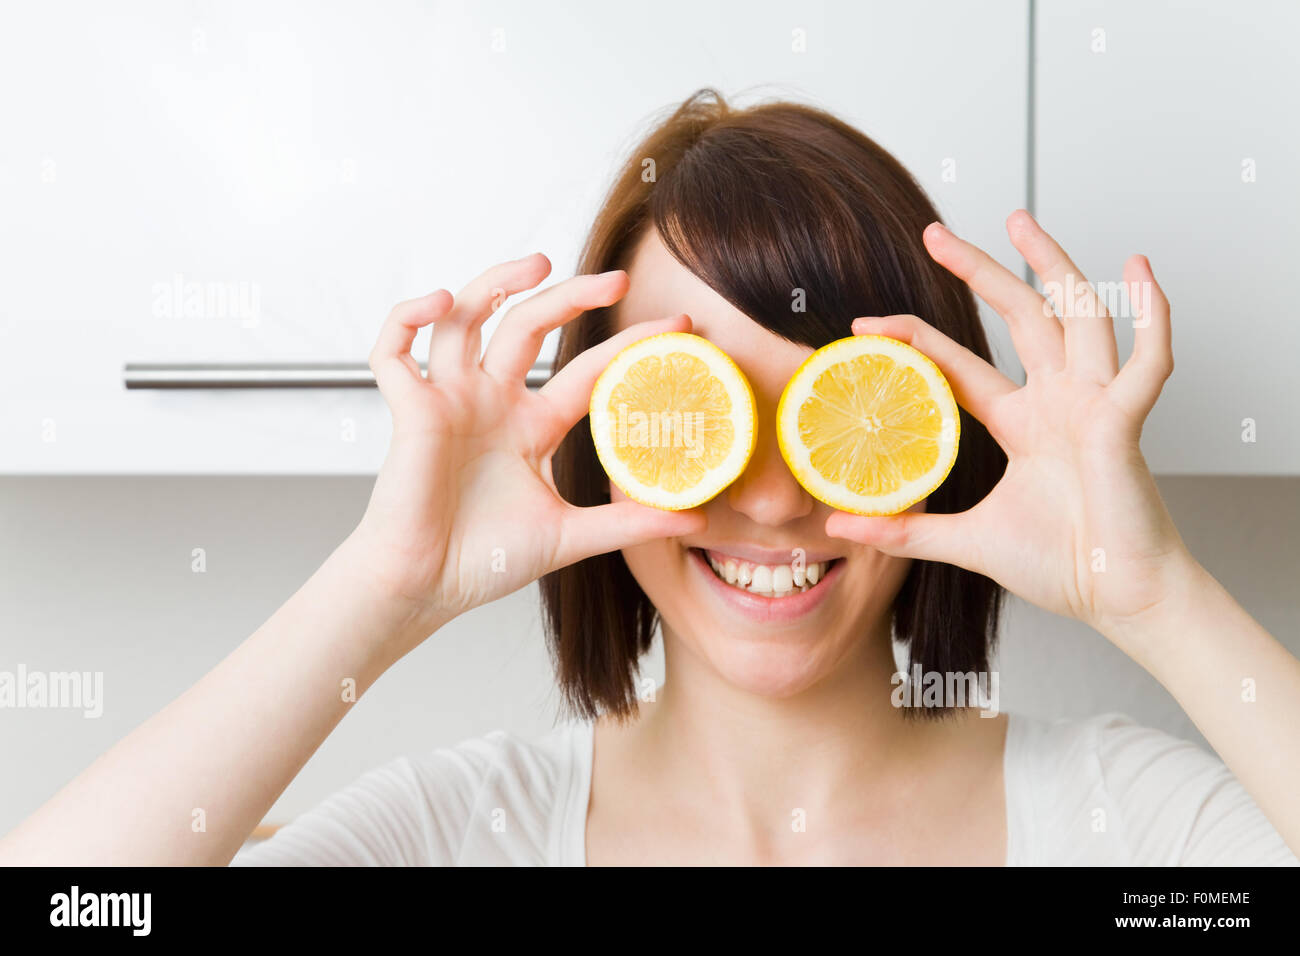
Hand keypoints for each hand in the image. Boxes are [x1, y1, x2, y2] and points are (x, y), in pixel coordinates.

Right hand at [350, 254, 703, 636]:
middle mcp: (493, 402)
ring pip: (466, 318)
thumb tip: (697, 518)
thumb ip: (630, 522)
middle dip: (572, 296)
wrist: (425, 589)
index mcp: (532, 425)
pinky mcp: (409, 410)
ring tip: (539, 263)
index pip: (588, 370)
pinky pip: (394, 350)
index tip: (676, 326)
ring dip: (495, 283)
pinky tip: (438, 301)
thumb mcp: (570, 536)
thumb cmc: (484, 561)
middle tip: (617, 279)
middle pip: (531, 326)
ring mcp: (450, 400)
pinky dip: (408, 318)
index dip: (628, 345)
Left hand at [827, 211, 1195, 641]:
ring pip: (1077, 316)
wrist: (1118, 600)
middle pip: (1020, 316)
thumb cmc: (1062, 566)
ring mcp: (1094, 405)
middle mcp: (1059, 401)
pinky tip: (1141, 270)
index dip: (917, 339)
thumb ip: (908, 530)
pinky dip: (1153, 317)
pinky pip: (1148, 362)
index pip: (961, 365)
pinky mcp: (1126, 423)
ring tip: (1019, 220)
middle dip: (981, 271)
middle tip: (935, 233)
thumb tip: (839, 526)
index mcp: (1024, 423)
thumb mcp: (968, 541)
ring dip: (1053, 265)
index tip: (867, 322)